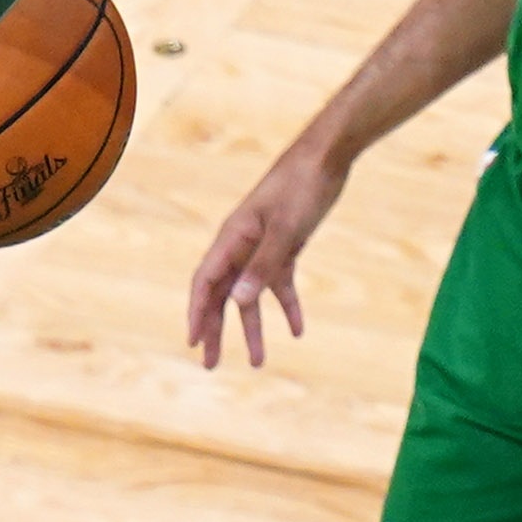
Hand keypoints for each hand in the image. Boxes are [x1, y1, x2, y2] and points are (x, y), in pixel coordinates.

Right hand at [187, 142, 338, 366]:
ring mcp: (262, 246)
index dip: (197, 313)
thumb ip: (263, 265)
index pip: (205, 283)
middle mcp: (241, 245)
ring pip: (250, 295)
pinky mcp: (286, 246)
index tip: (194, 342)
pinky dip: (286, 306)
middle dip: (216, 331)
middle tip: (211, 365)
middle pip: (222, 295)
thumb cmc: (302, 186)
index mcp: (232, 238)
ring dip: (252, 328)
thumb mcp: (286, 229)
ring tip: (258, 361)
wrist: (327, 156)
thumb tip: (239, 302)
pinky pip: (279, 283)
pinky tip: (297, 330)